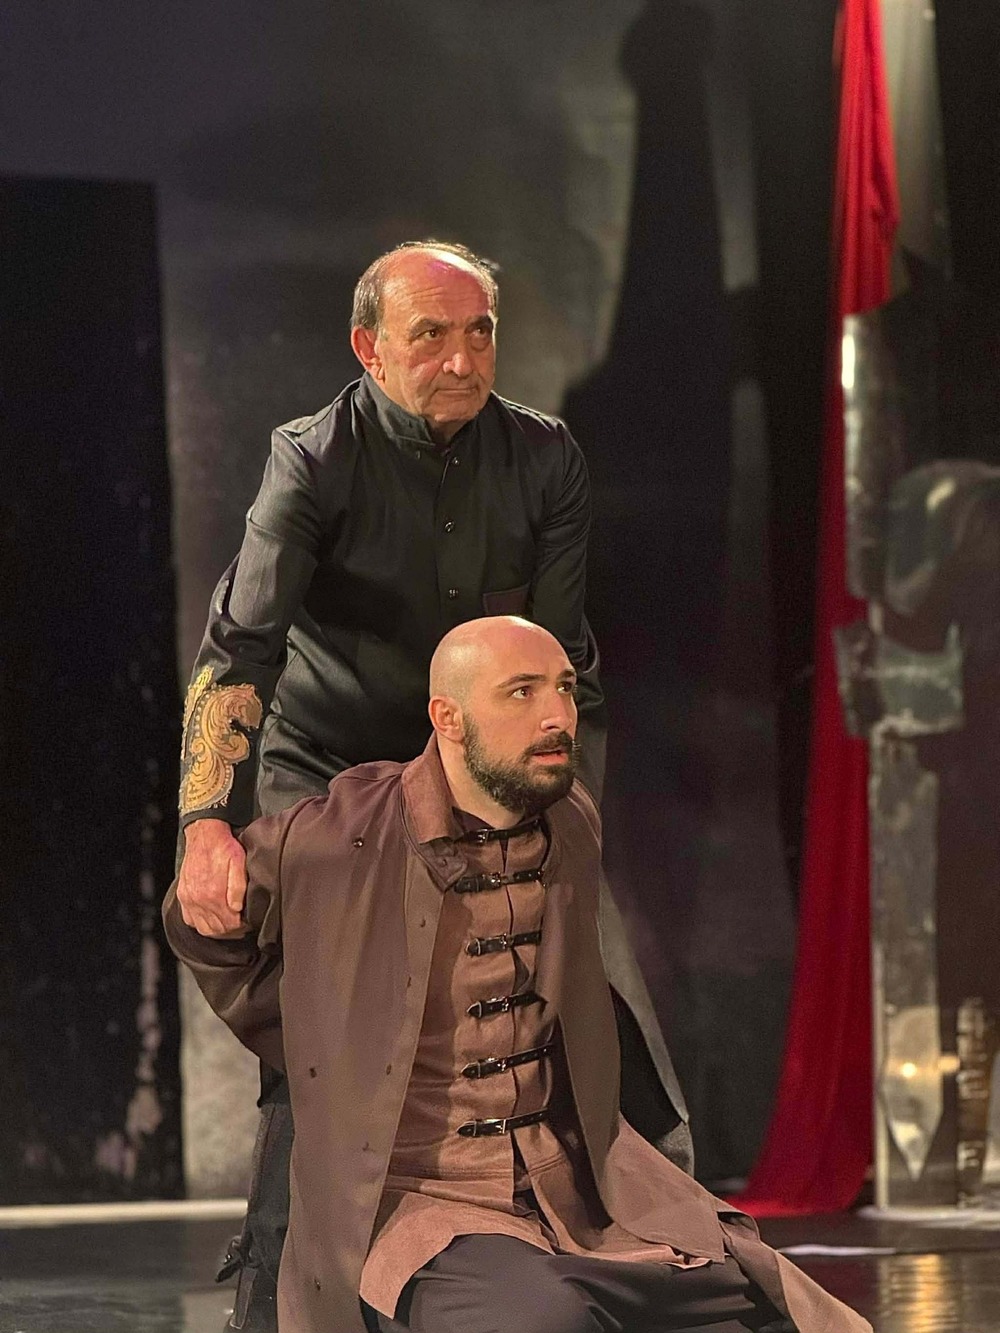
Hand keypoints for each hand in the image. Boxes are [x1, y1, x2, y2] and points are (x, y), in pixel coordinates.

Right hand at [177, 819, 248, 936]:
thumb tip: (237, 909)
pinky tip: (212, 917)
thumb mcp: (239, 862)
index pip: (230, 925)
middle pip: (217, 930)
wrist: (204, 834)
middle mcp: (198, 900)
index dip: (242, 927)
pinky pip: (190, 920)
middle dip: (231, 930)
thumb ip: (238, 887)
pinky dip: (201, 923)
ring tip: (229, 922)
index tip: (248, 922)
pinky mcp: (183, 896)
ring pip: (203, 929)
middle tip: (241, 924)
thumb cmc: (225, 847)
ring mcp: (189, 899)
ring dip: (217, 929)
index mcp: (214, 894)